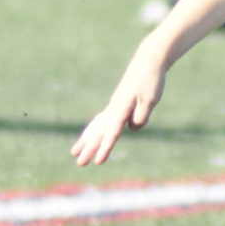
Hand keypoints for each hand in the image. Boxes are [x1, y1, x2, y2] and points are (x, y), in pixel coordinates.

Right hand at [71, 50, 166, 165]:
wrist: (147, 62)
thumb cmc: (150, 81)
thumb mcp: (150, 100)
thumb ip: (141, 116)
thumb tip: (131, 128)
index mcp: (122, 108)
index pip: (112, 132)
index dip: (105, 148)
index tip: (98, 161)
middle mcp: (113, 108)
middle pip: (99, 132)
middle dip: (88, 148)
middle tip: (79, 163)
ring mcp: (113, 106)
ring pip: (96, 127)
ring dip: (85, 140)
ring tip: (73, 153)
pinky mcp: (116, 105)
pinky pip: (101, 121)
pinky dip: (92, 131)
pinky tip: (88, 137)